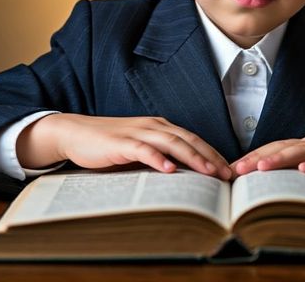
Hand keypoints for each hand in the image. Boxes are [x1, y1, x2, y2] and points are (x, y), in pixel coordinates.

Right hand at [18, 113, 231, 178]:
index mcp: (162, 127)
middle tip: (227, 174)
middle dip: (211, 157)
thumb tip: (183, 177)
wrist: (76, 133)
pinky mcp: (121, 143)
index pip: (194, 140)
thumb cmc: (109, 145)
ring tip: (208, 173)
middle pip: (189, 140)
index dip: (213, 153)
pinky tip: (170, 170)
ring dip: (193, 158)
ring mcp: (138, 132)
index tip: (228, 170)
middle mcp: (155, 126)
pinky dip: (158, 159)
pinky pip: (144, 150)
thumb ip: (159, 157)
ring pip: (172, 143)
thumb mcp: (139, 150)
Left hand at [232, 121, 304, 177]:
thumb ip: (302, 168)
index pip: (273, 149)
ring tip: (262, 168)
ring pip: (302, 151)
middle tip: (235, 171)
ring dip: (281, 159)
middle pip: (281, 148)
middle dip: (257, 158)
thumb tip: (275, 185)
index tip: (228, 170)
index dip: (251, 158)